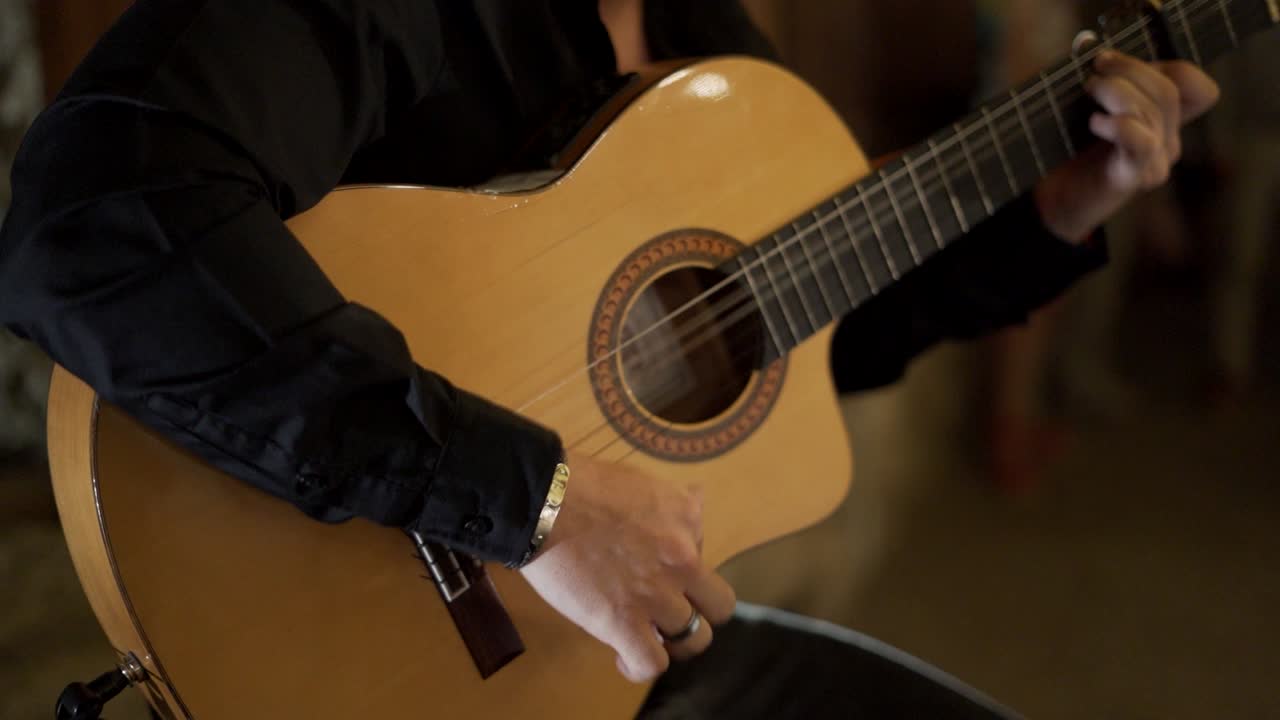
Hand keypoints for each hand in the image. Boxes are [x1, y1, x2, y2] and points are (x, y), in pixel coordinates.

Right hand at [518, 451, 736, 682]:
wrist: (544, 502)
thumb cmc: (583, 483)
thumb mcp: (644, 480)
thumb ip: (672, 499)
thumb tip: (692, 499)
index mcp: (687, 519)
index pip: (704, 552)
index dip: (681, 564)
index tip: (656, 565)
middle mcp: (683, 561)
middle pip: (719, 605)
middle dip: (698, 609)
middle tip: (668, 607)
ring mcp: (656, 596)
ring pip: (694, 640)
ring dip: (672, 641)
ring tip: (648, 636)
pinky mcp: (623, 623)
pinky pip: (650, 663)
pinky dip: (638, 667)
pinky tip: (623, 658)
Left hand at [1034, 50, 1219, 241]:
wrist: (1054, 201)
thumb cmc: (1069, 150)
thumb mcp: (1090, 107)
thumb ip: (1104, 81)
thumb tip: (1092, 48)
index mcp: (1165, 122)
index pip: (1196, 88)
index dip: (1167, 66)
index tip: (1114, 60)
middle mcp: (1168, 142)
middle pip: (1168, 91)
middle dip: (1130, 69)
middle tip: (1094, 68)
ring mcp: (1155, 162)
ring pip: (1155, 110)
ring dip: (1118, 90)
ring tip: (1089, 89)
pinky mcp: (1132, 177)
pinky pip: (1143, 142)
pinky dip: (1118, 124)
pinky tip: (1095, 123)